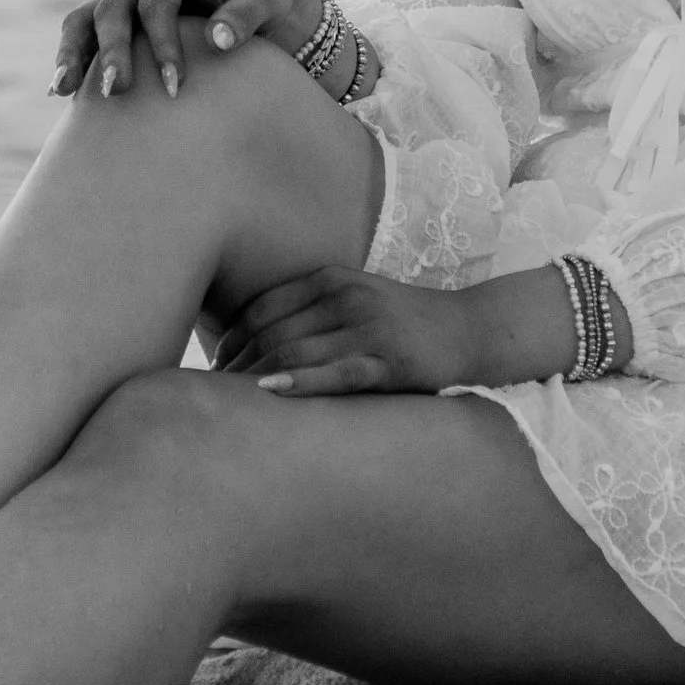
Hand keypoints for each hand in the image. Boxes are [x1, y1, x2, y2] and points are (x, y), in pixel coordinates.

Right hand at [51, 0, 324, 101]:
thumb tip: (219, 40)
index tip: (177, 86)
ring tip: (62, 90)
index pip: (156, 2)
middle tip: (118, 92)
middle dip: (113, 51)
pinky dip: (73, 59)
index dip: (162, 44)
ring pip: (86, 19)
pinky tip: (61, 92)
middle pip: (113, 9)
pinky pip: (84, 34)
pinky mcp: (117, 16)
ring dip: (73, 53)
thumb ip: (246, 14)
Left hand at [212, 265, 481, 397]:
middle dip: (235, 365)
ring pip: (295, 353)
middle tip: (211, 394)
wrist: (473, 331)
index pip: (262, 308)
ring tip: (228, 404)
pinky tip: (269, 394)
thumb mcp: (356, 301)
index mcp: (332, 280)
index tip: (212, 367)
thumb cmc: (406, 323)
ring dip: (254, 379)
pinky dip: (298, 383)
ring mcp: (368, 329)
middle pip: (271, 333)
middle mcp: (346, 298)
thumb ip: (312, 312)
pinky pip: (335, 373)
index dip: (229, 339)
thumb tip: (254, 346)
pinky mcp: (390, 362)